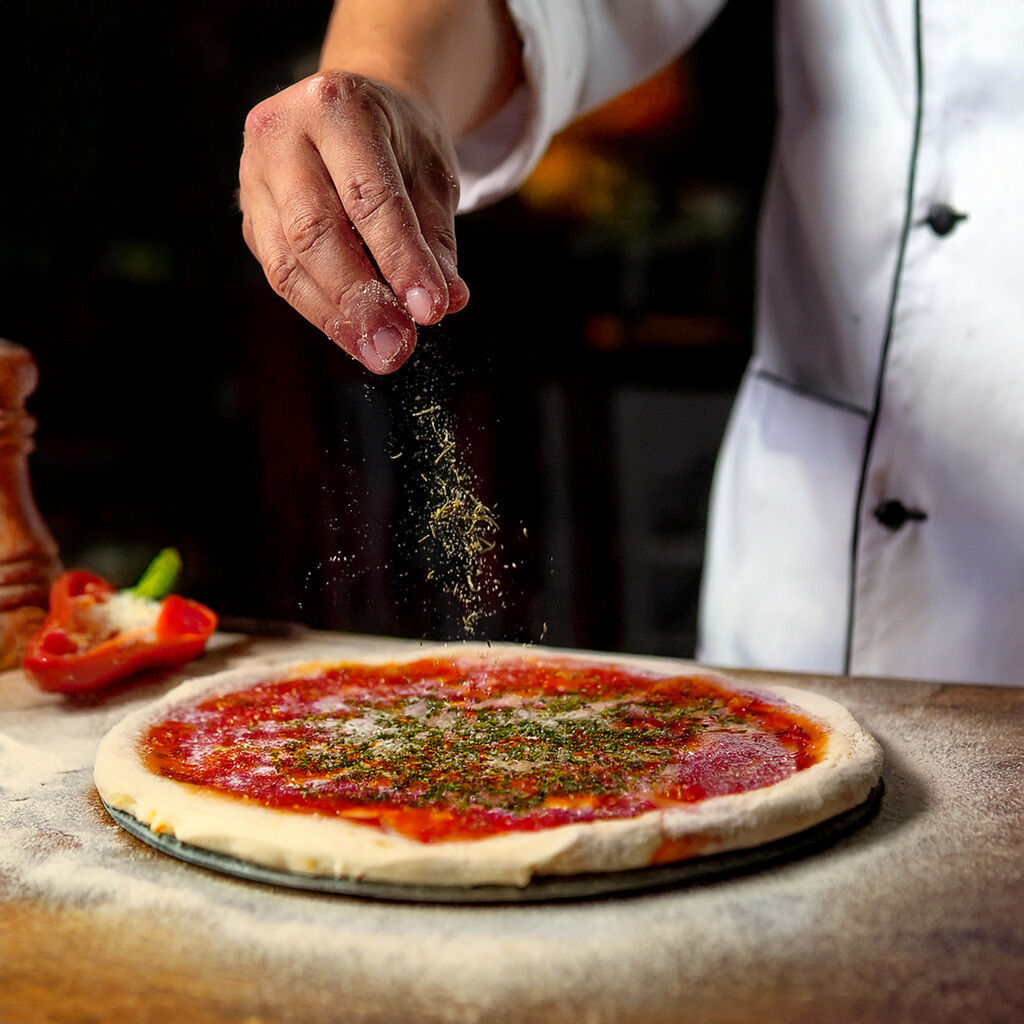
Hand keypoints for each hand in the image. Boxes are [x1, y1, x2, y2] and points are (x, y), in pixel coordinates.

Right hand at [239, 70, 468, 372]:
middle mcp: (281, 134)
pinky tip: (356, 337)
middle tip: (397, 348)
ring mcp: (255, 177)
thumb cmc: (398, 143)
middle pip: (314, 232)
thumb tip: (447, 301)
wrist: (354, 112)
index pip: (370, 197)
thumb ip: (436, 239)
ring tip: (381, 355)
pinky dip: (322, 312)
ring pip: (287, 263)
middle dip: (360, 299)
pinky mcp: (251, 217)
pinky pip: (282, 275)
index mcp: (335, 106)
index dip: (401, 260)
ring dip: (337, 319)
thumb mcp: (432, 175)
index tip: (430, 311)